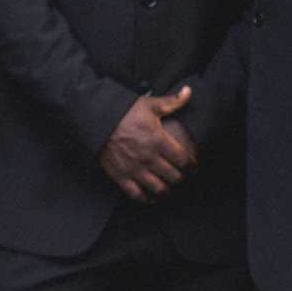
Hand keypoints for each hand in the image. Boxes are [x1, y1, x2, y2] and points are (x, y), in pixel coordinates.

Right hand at [98, 86, 195, 201]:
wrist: (97, 120)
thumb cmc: (125, 112)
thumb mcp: (150, 104)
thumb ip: (172, 102)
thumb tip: (189, 91)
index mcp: (158, 140)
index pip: (183, 160)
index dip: (192, 166)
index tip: (194, 167)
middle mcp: (148, 157)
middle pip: (174, 177)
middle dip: (182, 179)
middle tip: (183, 178)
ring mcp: (134, 168)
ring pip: (158, 189)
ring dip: (167, 191)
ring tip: (170, 188)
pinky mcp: (120, 176)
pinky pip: (137, 195)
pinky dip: (147, 199)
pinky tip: (152, 198)